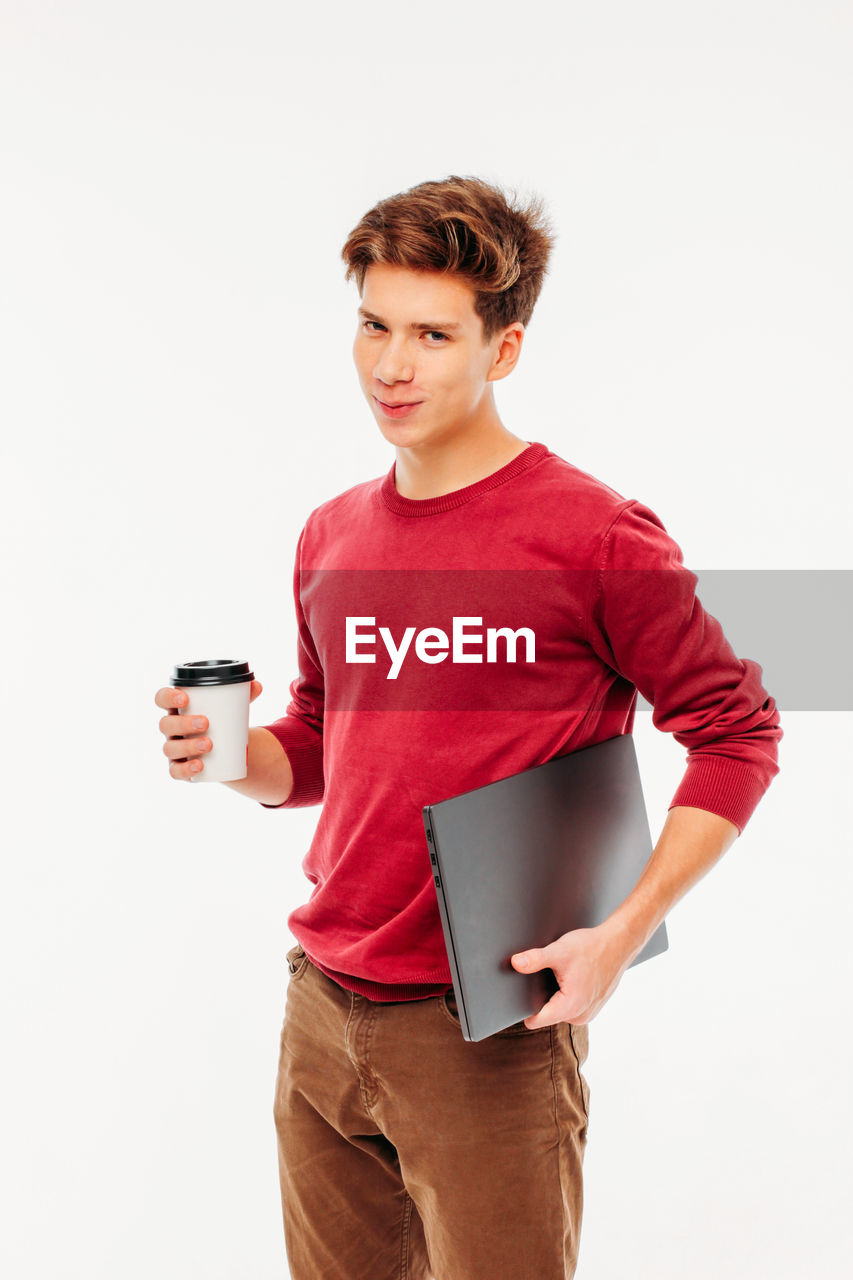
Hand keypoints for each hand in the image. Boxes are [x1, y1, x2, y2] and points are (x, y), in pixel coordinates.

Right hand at [154, 680, 262, 780]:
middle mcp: (171, 728)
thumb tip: (257, 686)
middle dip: (183, 723)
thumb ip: (244, 695)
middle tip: (206, 723)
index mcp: (177, 708)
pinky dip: (186, 769)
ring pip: (170, 748)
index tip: (184, 698)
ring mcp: (174, 748)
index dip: (168, 697)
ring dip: (188, 746)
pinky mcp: (179, 767)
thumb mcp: (231, 706)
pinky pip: (175, 771)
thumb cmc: (221, 720)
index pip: (162, 698)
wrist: (223, 748)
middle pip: (166, 724)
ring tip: (209, 745)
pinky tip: (199, 766)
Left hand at [510, 924, 630, 1027]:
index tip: (520, 995)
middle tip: (548, 976)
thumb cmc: (592, 948)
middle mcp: (580, 1016)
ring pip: (559, 1009)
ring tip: (563, 975)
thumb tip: (515, 963)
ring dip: (556, 995)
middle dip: (542, 997)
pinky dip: (568, 994)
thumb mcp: (559, 951)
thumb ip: (535, 959)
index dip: (524, 1008)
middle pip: (547, 1014)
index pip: (536, 1020)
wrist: (618, 944)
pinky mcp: (592, 1008)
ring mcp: (588, 1013)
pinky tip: (572, 977)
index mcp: (570, 1007)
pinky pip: (571, 1005)